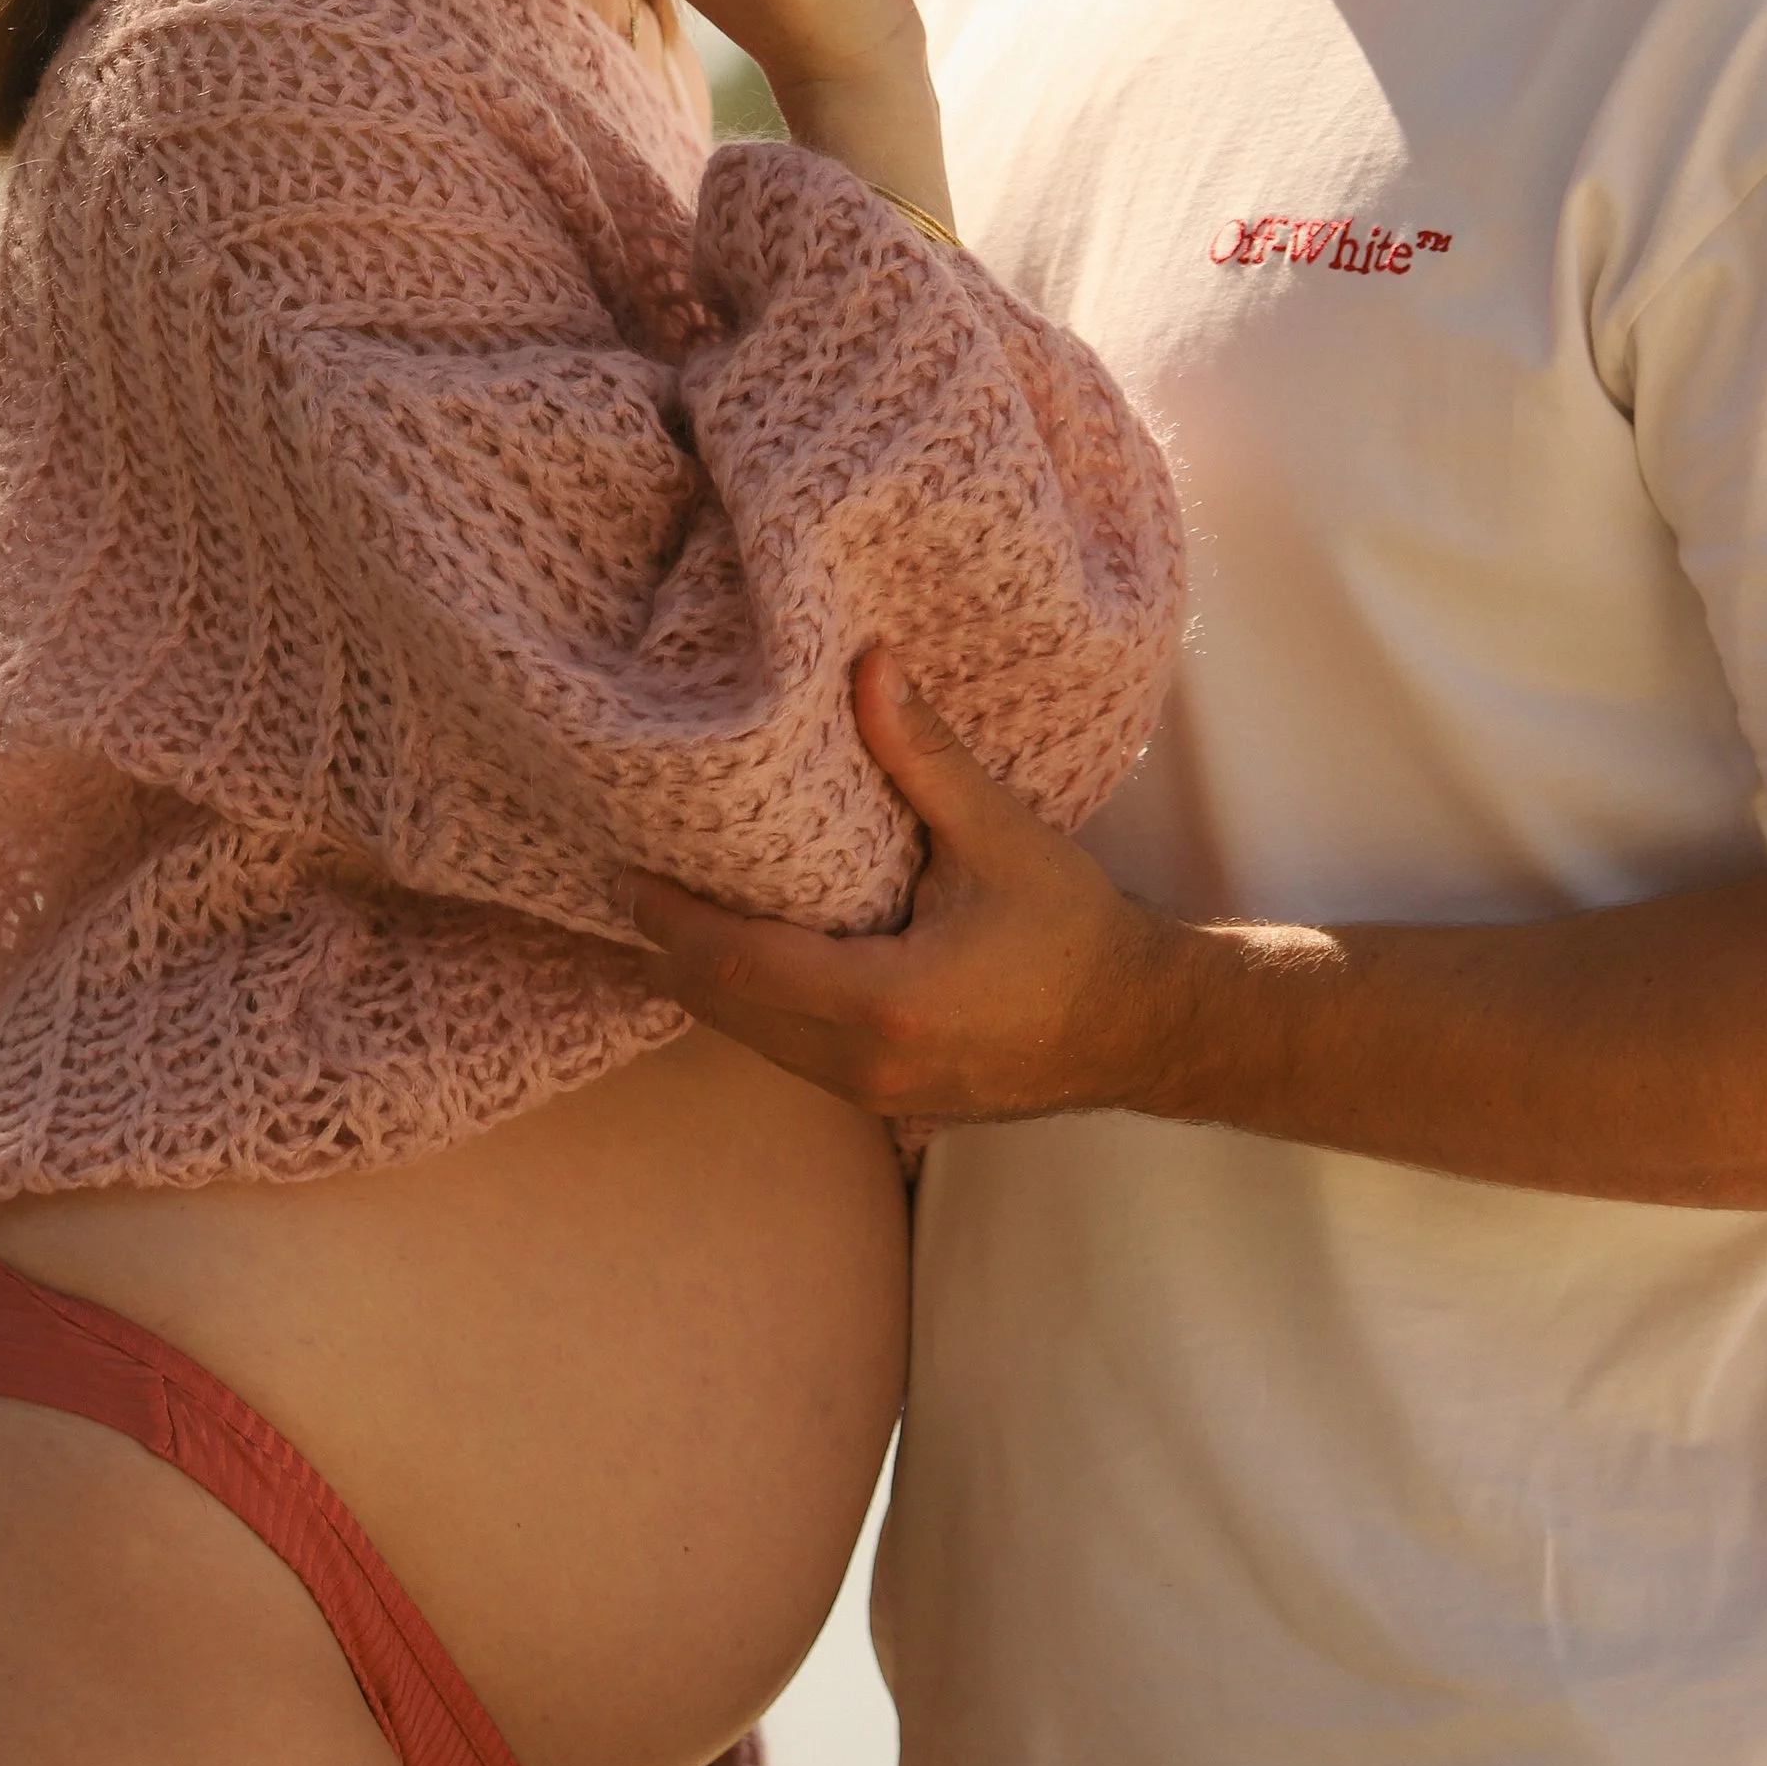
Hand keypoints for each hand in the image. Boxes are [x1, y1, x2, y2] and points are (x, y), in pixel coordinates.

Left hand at [621, 652, 1192, 1123]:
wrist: (1138, 1026)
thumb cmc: (1073, 930)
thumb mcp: (998, 834)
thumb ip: (924, 755)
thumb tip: (869, 664)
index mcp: (883, 1002)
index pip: (735, 962)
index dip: (671, 918)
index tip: (628, 869)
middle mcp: (862, 1063)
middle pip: (724, 1008)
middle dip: (669, 949)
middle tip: (628, 882)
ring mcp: (873, 1094)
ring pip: (751, 1040)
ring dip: (705, 983)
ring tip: (665, 917)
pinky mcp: (886, 1101)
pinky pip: (788, 1053)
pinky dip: (749, 1008)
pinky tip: (739, 963)